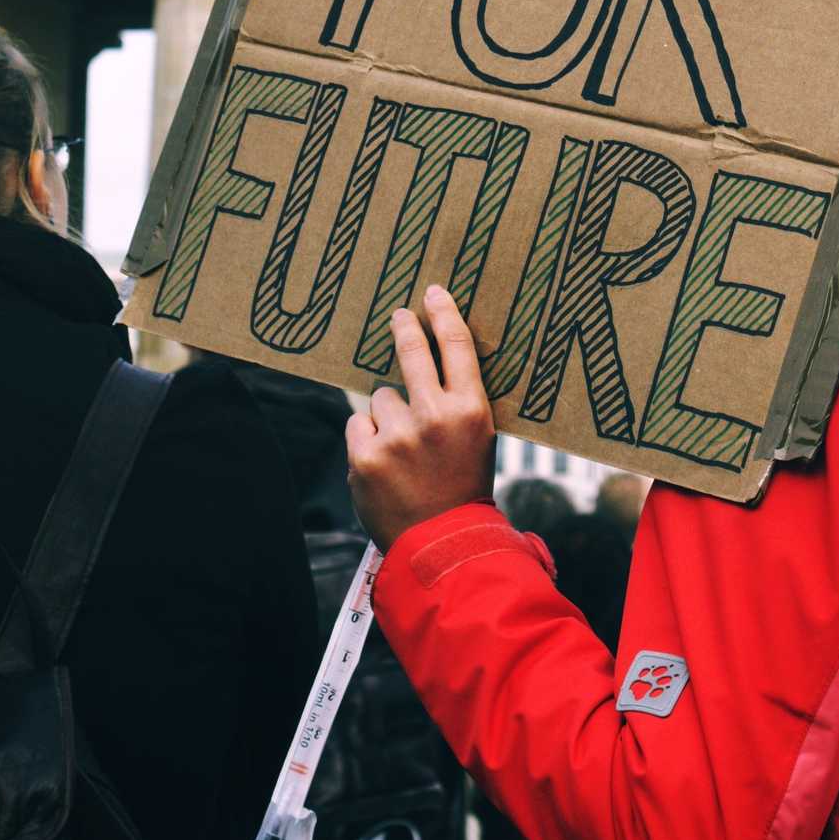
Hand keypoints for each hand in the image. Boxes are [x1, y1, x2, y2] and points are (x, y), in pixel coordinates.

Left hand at [347, 285, 495, 550]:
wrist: (442, 547)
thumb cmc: (462, 491)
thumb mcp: (478, 442)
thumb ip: (458, 404)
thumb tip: (434, 360)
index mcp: (470, 411)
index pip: (457, 347)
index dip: (443, 314)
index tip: (433, 292)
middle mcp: (434, 416)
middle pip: (413, 353)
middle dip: (404, 329)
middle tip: (398, 315)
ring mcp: (397, 435)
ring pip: (381, 398)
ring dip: (388, 417)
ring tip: (405, 453)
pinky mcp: (366, 455)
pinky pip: (360, 426)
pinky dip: (368, 442)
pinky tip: (385, 467)